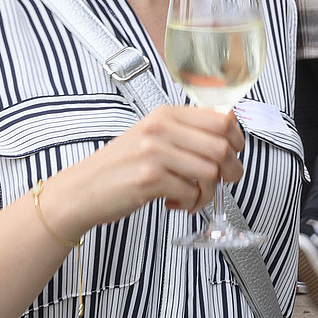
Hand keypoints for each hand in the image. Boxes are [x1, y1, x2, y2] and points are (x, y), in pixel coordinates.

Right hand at [45, 106, 246, 237]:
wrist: (80, 190)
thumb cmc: (118, 167)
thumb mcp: (152, 137)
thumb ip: (185, 132)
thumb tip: (227, 133)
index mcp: (165, 114)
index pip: (221, 118)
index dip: (237, 139)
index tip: (234, 153)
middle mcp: (160, 129)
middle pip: (222, 146)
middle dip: (231, 170)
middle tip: (222, 181)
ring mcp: (154, 153)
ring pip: (210, 172)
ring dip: (209, 192)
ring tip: (194, 197)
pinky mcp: (148, 179)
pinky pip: (190, 193)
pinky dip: (189, 203)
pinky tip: (174, 202)